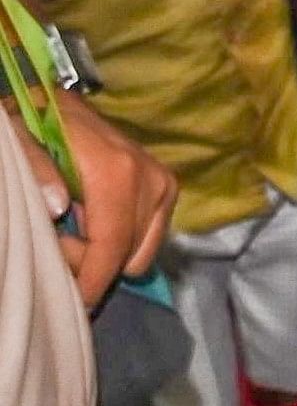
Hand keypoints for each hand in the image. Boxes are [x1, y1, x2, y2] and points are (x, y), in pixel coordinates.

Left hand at [39, 91, 173, 306]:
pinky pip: (152, 237)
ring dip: (107, 255)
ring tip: (74, 233)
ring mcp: (163, 181)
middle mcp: (150, 177)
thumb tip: (57, 209)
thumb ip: (36, 172)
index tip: (74, 303)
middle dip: (91, 265)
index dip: (94, 281)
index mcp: (115, 171)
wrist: (56, 103)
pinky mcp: (168, 185)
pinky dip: (123, 243)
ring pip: (142, 251)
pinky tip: (95, 225)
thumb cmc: (33, 127)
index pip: (112, 245)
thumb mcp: (20, 144)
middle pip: (127, 254)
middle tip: (56, 244)